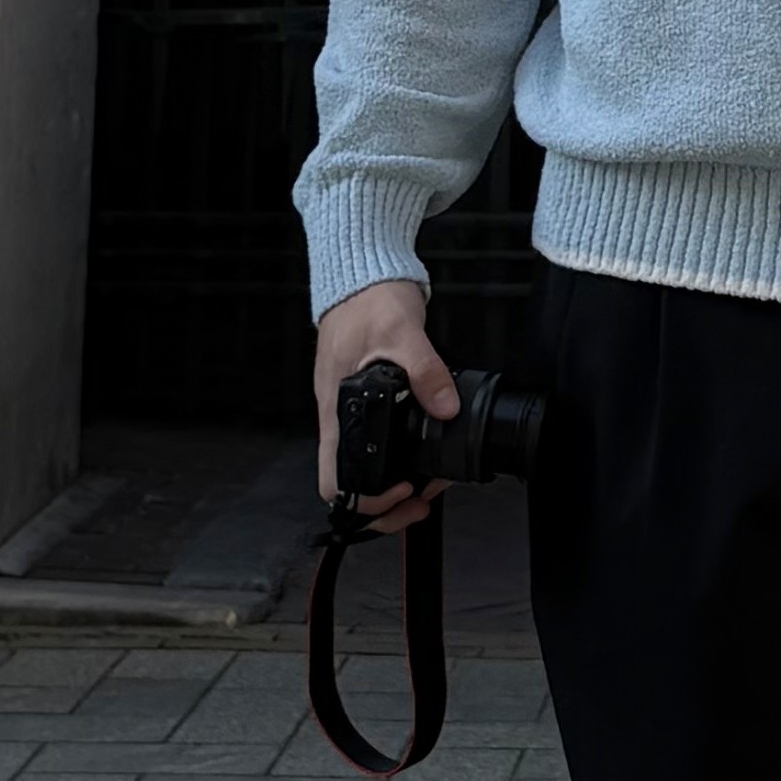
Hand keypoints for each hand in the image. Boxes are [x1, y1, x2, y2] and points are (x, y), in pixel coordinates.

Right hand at [311, 278, 457, 526]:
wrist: (361, 275)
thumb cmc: (368, 300)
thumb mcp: (404, 332)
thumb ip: (426, 370)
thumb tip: (445, 407)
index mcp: (336, 407)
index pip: (334, 477)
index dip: (367, 498)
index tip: (402, 493)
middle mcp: (339, 416)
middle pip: (348, 483)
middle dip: (383, 504)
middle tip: (419, 503)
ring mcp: (349, 410)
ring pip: (362, 467)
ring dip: (391, 484)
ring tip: (426, 486)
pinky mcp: (362, 401)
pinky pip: (374, 443)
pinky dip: (396, 458)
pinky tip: (420, 454)